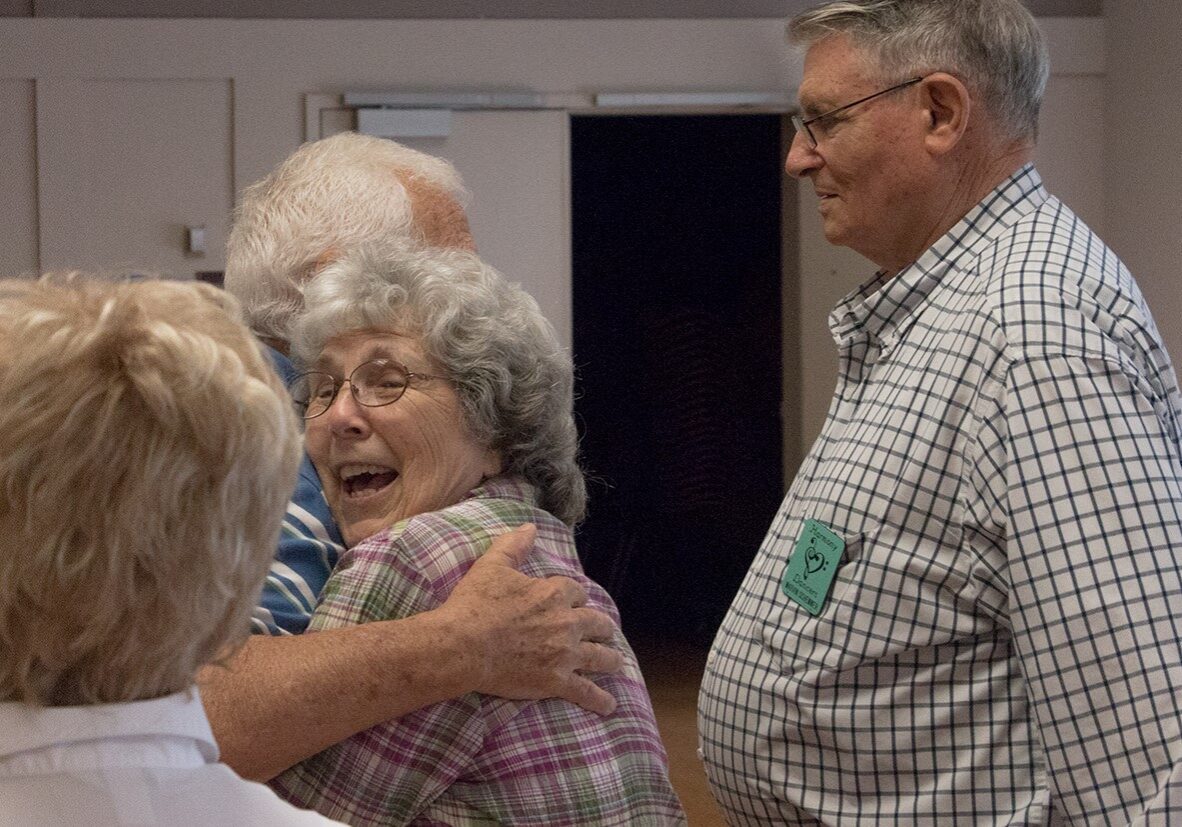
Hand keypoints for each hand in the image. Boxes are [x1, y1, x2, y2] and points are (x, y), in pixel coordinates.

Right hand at [442, 524, 622, 714]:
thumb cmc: (475, 604)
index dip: (576, 596)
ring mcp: (565, 654)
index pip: (576, 591)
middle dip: (601, 627)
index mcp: (553, 594)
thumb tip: (529, 527)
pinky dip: (599, 699)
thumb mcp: (492, 566)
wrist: (463, 645)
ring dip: (610, 658)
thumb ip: (514, 545)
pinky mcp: (557, 681)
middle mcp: (566, 623)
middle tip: (603, 631)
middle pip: (596, 623)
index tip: (575, 601)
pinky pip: (586, 691)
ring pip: (600, 656)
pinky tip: (609, 705)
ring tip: (615, 662)